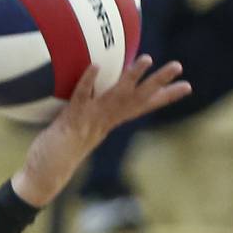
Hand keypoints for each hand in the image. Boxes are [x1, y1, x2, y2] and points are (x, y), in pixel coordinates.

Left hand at [12, 56, 190, 206]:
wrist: (46, 174)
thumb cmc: (60, 151)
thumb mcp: (81, 130)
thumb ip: (90, 114)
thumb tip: (95, 97)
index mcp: (109, 122)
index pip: (141, 107)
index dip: (164, 97)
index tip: (187, 86)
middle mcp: (104, 121)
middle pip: (136, 99)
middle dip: (158, 82)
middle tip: (177, 66)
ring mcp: (90, 120)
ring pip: (115, 96)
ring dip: (131, 77)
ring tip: (147, 58)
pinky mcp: (71, 120)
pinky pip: (81, 97)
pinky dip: (88, 81)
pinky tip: (95, 65)